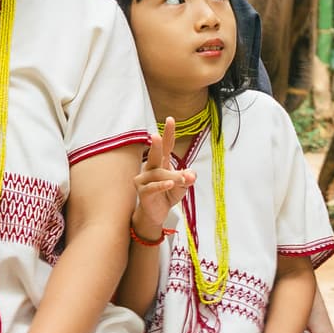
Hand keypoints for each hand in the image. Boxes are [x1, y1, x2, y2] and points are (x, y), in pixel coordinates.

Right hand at [132, 129, 187, 245]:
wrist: (156, 213)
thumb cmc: (168, 194)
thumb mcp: (183, 185)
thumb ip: (188, 178)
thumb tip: (191, 174)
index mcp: (161, 162)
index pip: (166, 146)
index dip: (168, 133)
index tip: (170, 119)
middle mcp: (151, 168)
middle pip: (154, 154)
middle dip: (155, 144)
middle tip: (155, 135)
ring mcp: (145, 179)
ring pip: (159, 174)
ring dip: (172, 177)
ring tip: (182, 180)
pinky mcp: (143, 192)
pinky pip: (153, 187)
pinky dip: (162, 185)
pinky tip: (170, 184)